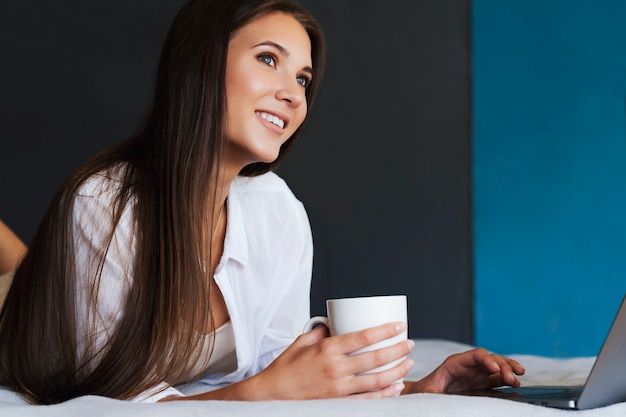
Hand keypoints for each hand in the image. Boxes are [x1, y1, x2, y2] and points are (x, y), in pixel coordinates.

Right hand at [250, 322, 414, 399]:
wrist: (272, 395)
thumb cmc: (286, 367)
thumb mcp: (301, 342)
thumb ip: (321, 332)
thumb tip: (334, 322)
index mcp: (327, 349)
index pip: (363, 337)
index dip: (386, 330)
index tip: (400, 325)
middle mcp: (335, 368)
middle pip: (375, 358)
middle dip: (398, 350)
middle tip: (409, 344)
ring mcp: (338, 389)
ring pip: (376, 380)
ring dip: (397, 371)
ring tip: (408, 363)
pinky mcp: (338, 403)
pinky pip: (368, 399)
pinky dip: (386, 394)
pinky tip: (396, 387)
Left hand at [405, 348, 524, 393]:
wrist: (424, 394)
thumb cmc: (425, 391)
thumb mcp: (428, 390)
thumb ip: (435, 390)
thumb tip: (440, 395)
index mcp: (455, 363)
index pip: (475, 355)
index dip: (486, 359)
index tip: (495, 368)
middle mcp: (469, 366)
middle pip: (489, 358)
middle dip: (502, 365)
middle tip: (512, 376)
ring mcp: (476, 374)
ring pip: (497, 367)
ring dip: (508, 370)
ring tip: (519, 376)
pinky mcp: (482, 383)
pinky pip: (497, 379)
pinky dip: (507, 379)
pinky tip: (516, 383)